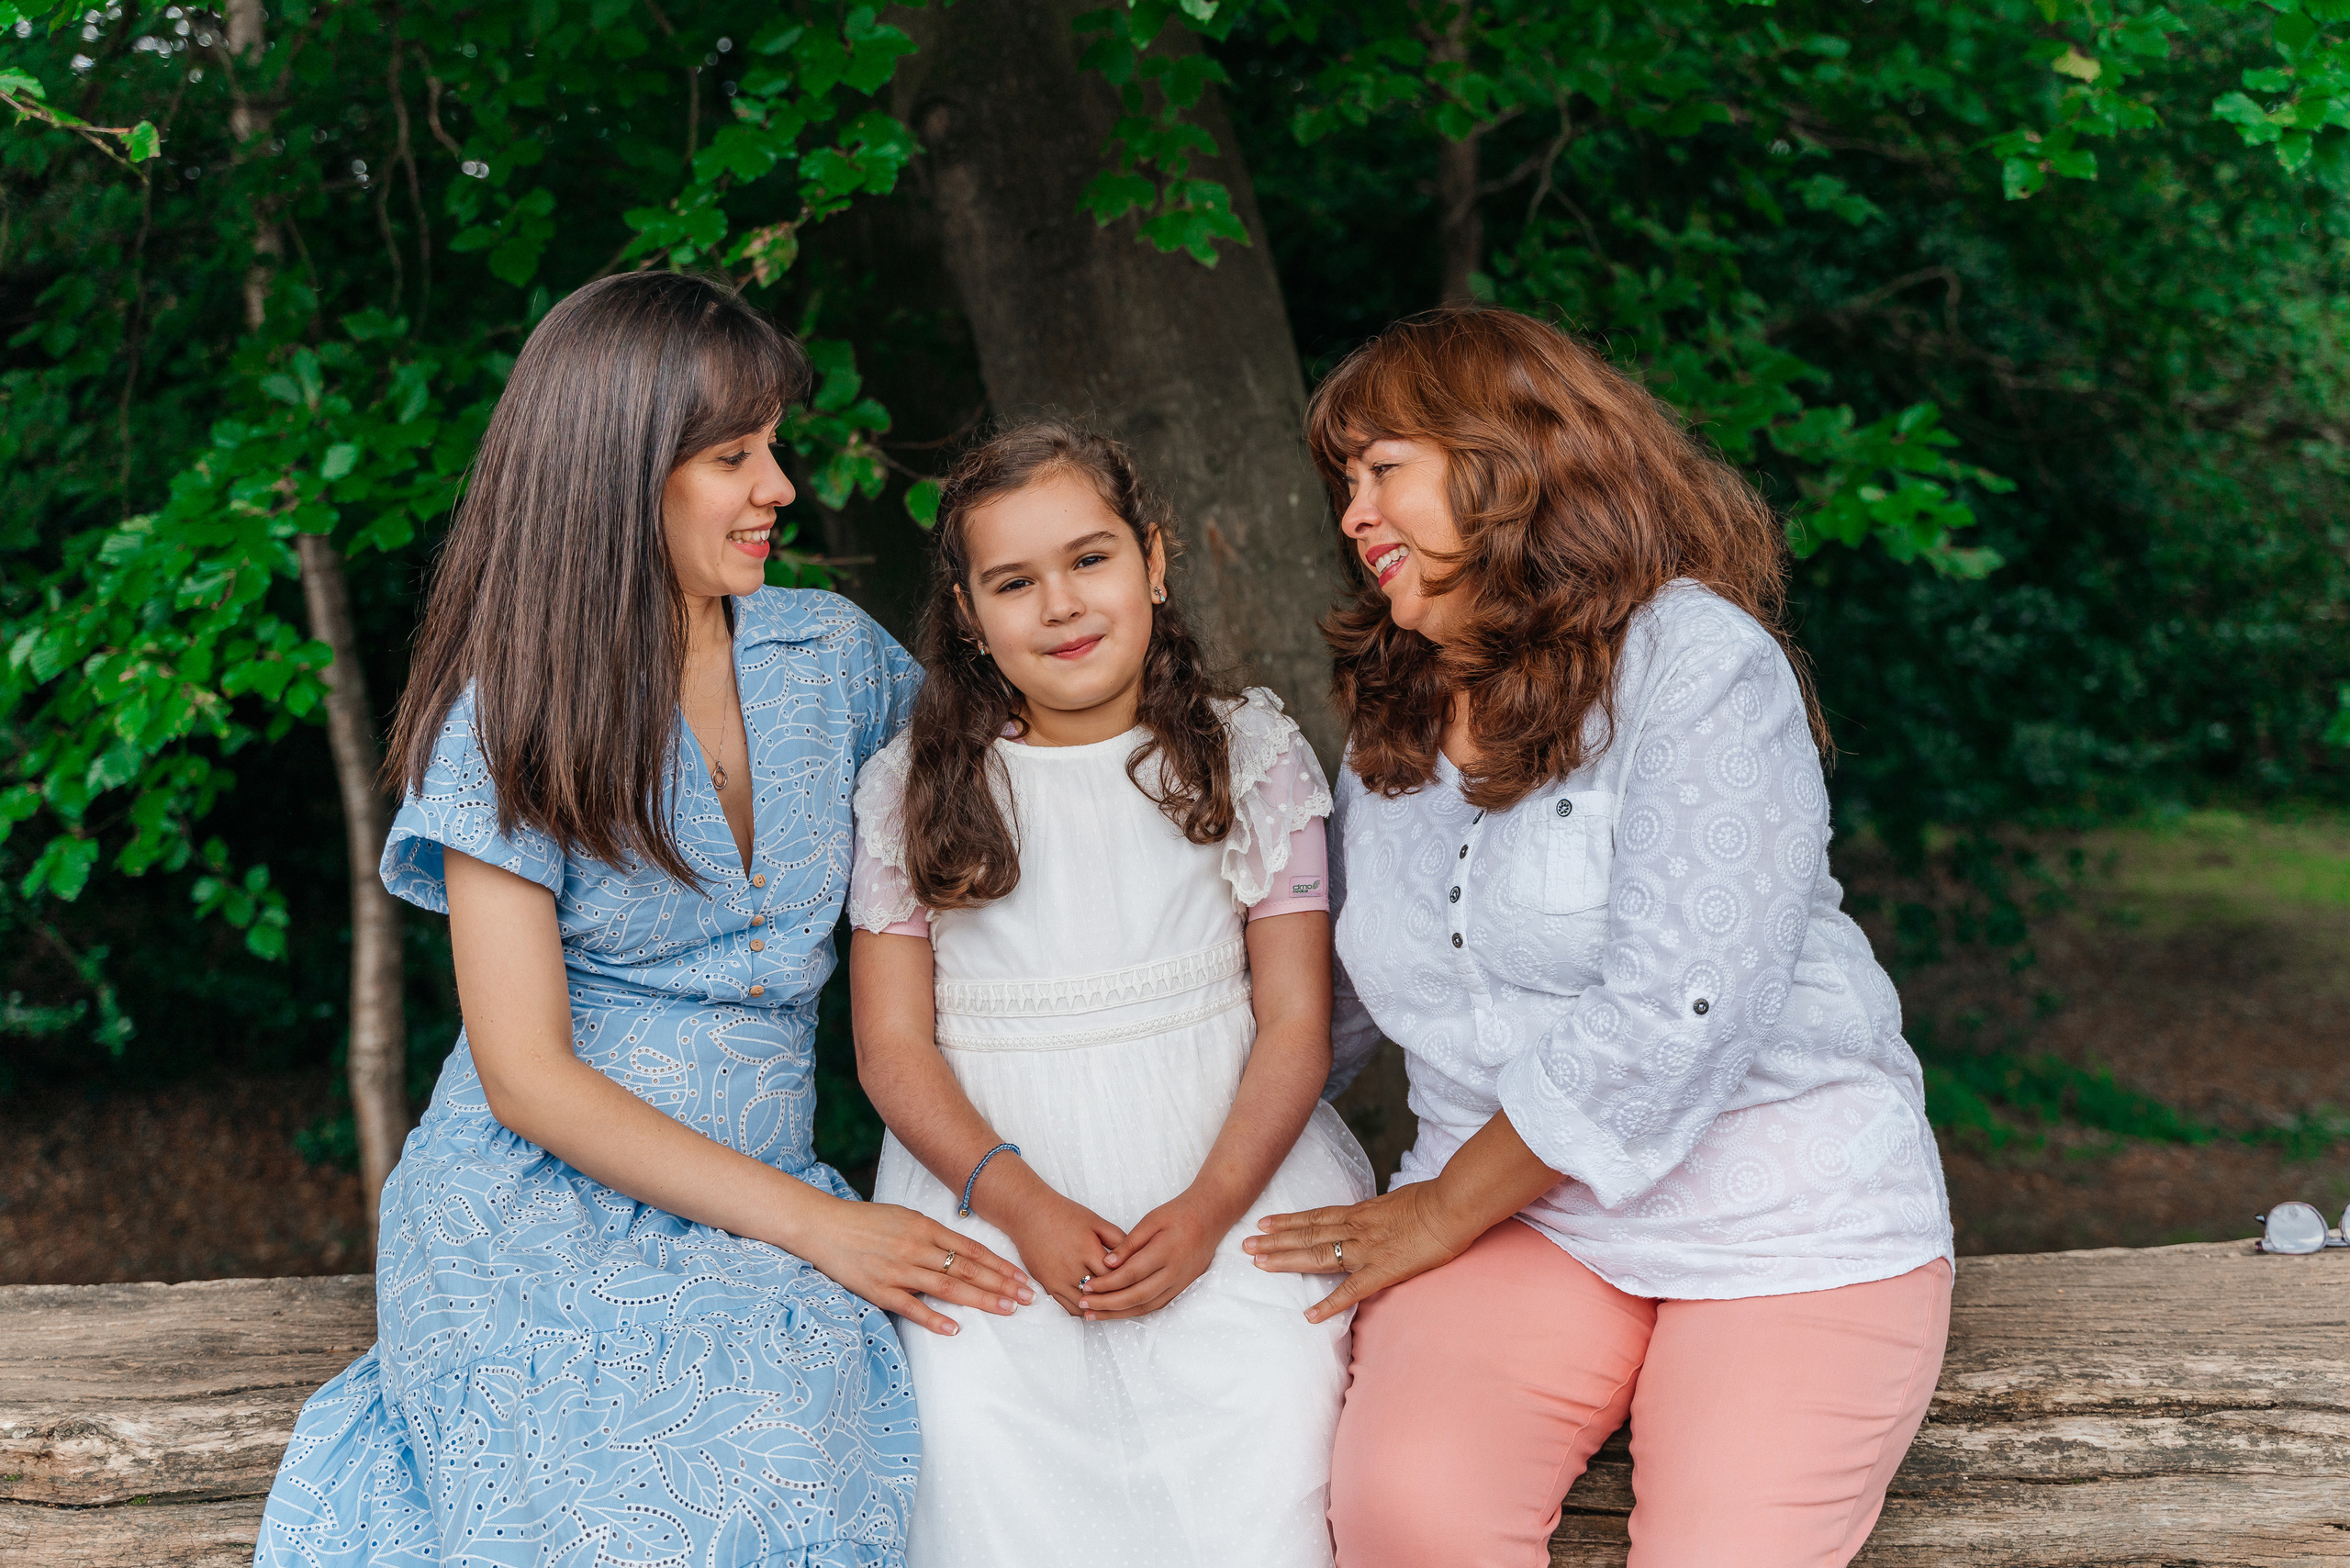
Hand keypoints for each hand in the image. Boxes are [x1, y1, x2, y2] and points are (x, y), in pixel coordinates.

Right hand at [796, 1195, 1032, 1336]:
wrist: (823, 1226)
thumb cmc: (865, 1221)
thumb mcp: (904, 1216)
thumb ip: (932, 1233)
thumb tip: (962, 1248)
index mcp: (924, 1227)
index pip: (972, 1249)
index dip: (1000, 1264)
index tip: (1023, 1277)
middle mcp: (917, 1248)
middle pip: (967, 1268)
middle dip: (1001, 1284)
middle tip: (1027, 1297)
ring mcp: (899, 1270)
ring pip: (948, 1287)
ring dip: (981, 1299)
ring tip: (1006, 1309)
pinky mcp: (880, 1290)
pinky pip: (912, 1307)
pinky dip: (934, 1318)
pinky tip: (956, 1328)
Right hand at [1004, 1192, 1127, 1316]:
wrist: (1030, 1214)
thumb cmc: (1064, 1215)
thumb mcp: (1096, 1221)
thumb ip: (1118, 1238)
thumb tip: (1136, 1256)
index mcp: (1088, 1251)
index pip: (1115, 1277)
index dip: (1129, 1281)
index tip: (1138, 1282)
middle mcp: (1072, 1269)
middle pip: (1102, 1294)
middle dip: (1118, 1296)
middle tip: (1131, 1297)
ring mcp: (1058, 1280)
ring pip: (1086, 1305)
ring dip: (1100, 1307)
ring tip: (1114, 1304)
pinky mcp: (1048, 1286)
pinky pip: (1068, 1307)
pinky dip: (1083, 1310)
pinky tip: (1093, 1306)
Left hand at [1077, 1193, 1224, 1321]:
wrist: (1210, 1218)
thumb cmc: (1178, 1214)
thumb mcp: (1151, 1220)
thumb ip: (1129, 1243)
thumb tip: (1107, 1263)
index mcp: (1165, 1252)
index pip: (1130, 1274)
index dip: (1106, 1284)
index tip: (1086, 1286)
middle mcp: (1174, 1272)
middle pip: (1136, 1296)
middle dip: (1107, 1304)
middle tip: (1084, 1305)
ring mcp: (1180, 1283)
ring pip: (1146, 1306)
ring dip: (1119, 1313)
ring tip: (1095, 1314)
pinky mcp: (1182, 1288)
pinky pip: (1156, 1305)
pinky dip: (1135, 1311)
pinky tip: (1118, 1312)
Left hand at [1243, 1182, 1477, 1324]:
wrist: (1452, 1205)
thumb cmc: (1433, 1201)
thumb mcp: (1397, 1202)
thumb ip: (1378, 1213)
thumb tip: (1371, 1218)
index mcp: (1360, 1212)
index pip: (1316, 1216)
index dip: (1288, 1221)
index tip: (1264, 1222)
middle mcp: (1355, 1228)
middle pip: (1307, 1233)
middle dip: (1274, 1240)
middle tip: (1244, 1245)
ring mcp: (1366, 1249)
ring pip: (1317, 1254)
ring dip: (1286, 1259)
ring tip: (1259, 1264)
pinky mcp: (1383, 1270)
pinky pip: (1351, 1291)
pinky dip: (1329, 1303)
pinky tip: (1310, 1315)